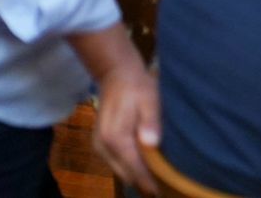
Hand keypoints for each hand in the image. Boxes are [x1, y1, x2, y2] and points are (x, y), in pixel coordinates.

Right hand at [94, 58, 159, 194]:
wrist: (116, 74)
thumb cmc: (137, 86)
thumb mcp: (150, 99)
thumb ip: (151, 121)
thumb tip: (152, 144)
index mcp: (116, 137)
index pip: (133, 167)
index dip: (147, 182)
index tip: (158, 193)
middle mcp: (103, 146)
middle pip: (124, 173)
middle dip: (142, 182)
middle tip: (161, 189)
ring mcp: (99, 146)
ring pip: (118, 169)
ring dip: (135, 175)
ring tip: (155, 181)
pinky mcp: (100, 144)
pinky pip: (115, 162)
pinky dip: (128, 167)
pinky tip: (143, 167)